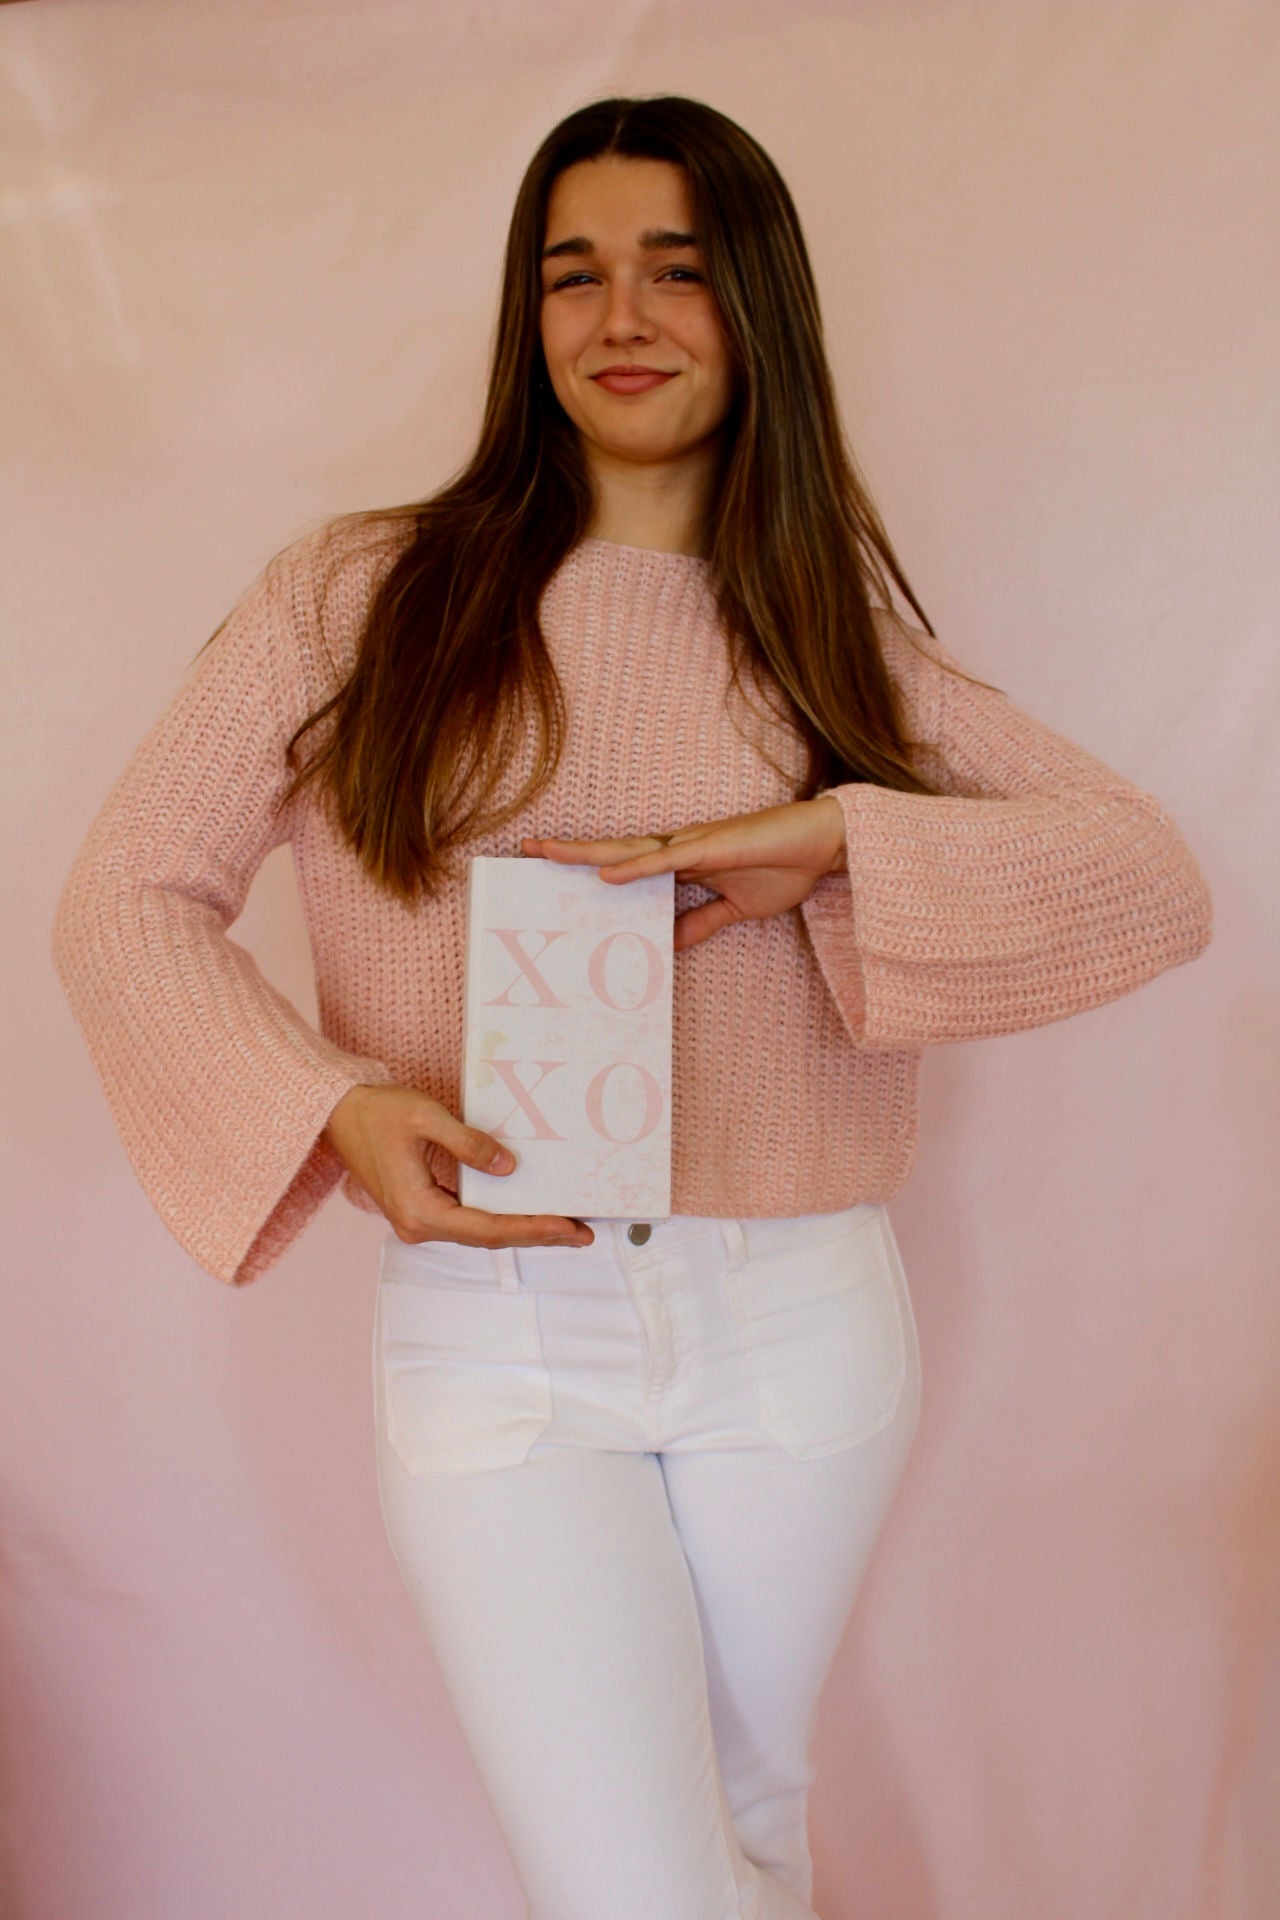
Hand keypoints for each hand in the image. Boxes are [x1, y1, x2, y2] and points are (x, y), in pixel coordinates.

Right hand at [321, 1084, 593, 1247]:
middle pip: (490, 1238)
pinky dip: (501, 1219)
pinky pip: (468, 1221)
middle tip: (582, 1232)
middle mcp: (418, 1226)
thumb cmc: (377, 1112)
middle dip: (538, 1234)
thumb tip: (509, 1167)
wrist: (338, 1115)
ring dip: (522, 1229)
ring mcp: (418, 1221)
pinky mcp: (421, 1211)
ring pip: (481, 1233)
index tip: (568, 1228)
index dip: (533, 1229)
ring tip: (564, 1225)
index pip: (489, 1229)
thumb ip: (469, 1144)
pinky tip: (526, 1212)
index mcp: (419, 1210)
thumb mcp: (426, 1118)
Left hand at [521, 795, 845, 951]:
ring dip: (588, 853)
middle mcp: (679, 849)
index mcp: (683, 863)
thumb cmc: (784, 868)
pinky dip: (636, 868)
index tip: (553, 873)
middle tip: (527, 852)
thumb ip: (702, 923)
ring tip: (547, 853)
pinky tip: (607, 873)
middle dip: (571, 853)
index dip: (589, 867)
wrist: (823, 847)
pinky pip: (667, 860)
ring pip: (629, 850)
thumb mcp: (736, 909)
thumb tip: (672, 944)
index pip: (625, 866)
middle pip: (614, 852)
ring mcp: (694, 845)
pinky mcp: (713, 847)